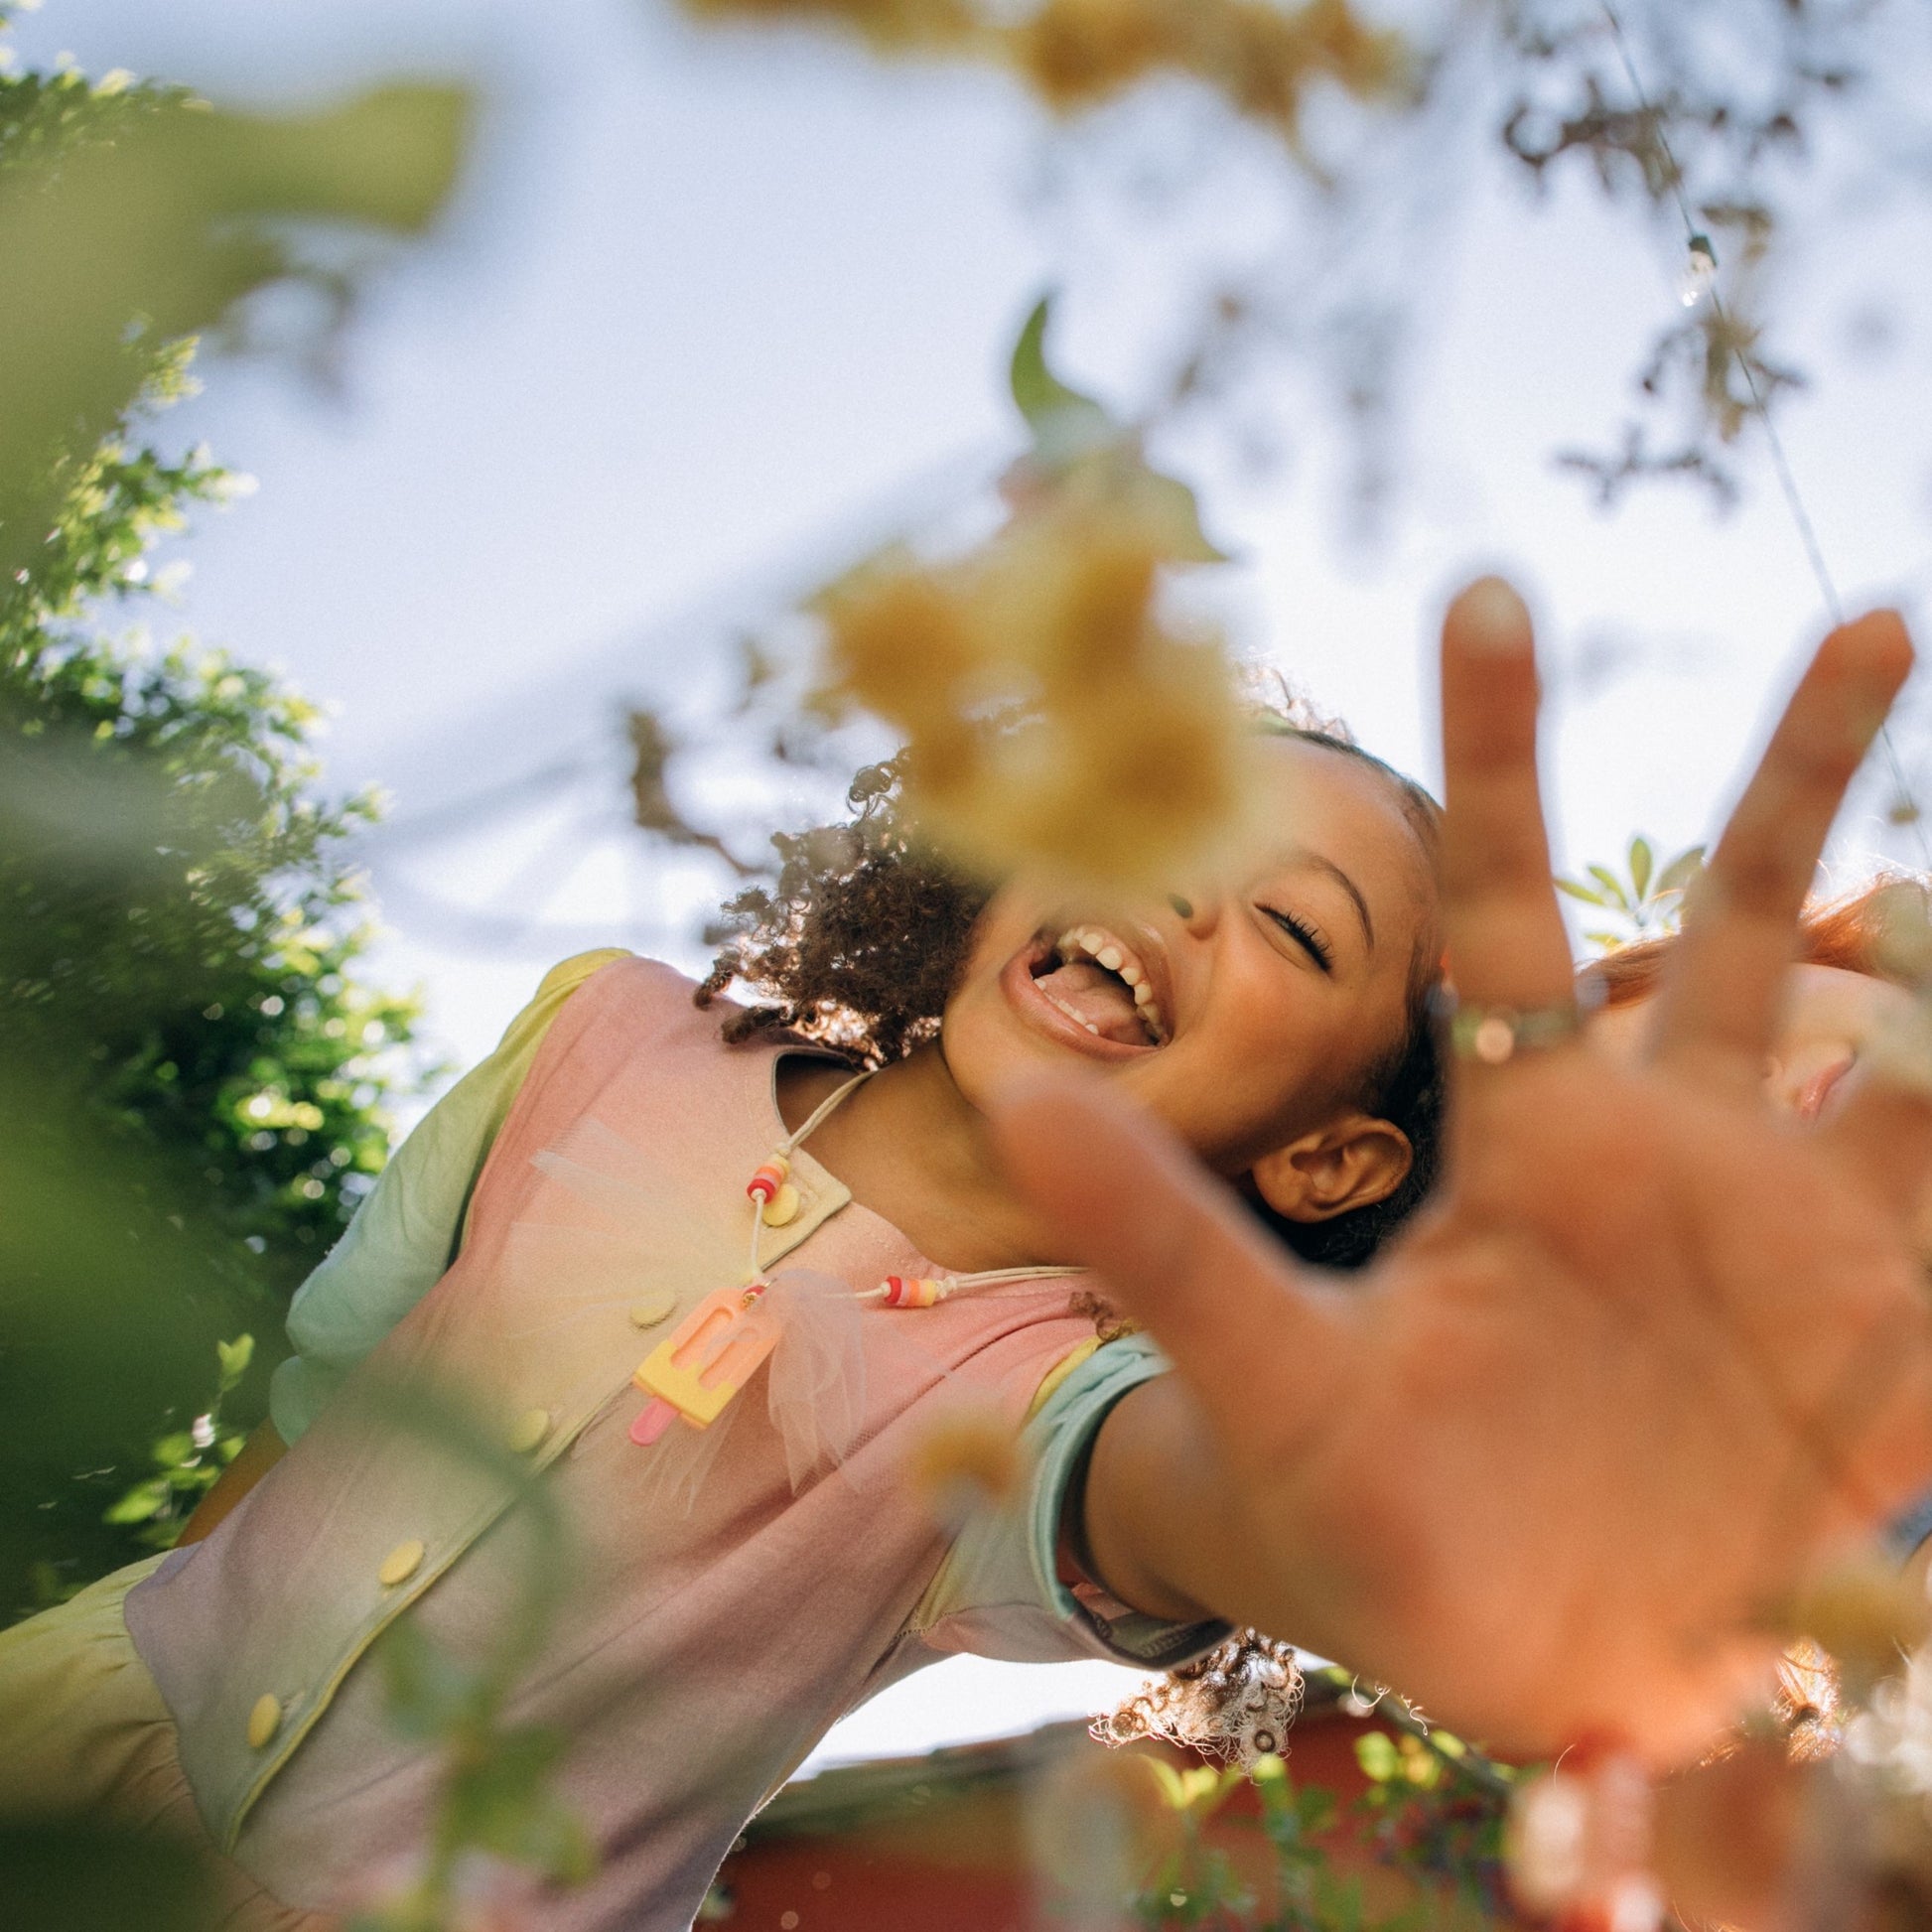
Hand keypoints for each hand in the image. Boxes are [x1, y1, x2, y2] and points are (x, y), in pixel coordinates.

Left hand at [994, 580, 1931, 1761]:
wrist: (1486, 1653)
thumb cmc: (1357, 1506)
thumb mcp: (1264, 1368)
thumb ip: (1164, 1236)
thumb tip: (1021, 1090)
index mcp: (1527, 1134)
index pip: (1512, 906)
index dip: (1502, 752)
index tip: (1482, 587)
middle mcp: (1669, 1150)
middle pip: (1745, 923)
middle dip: (1803, 772)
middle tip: (1867, 614)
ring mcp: (1793, 1240)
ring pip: (1910, 1050)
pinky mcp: (1889, 1349)